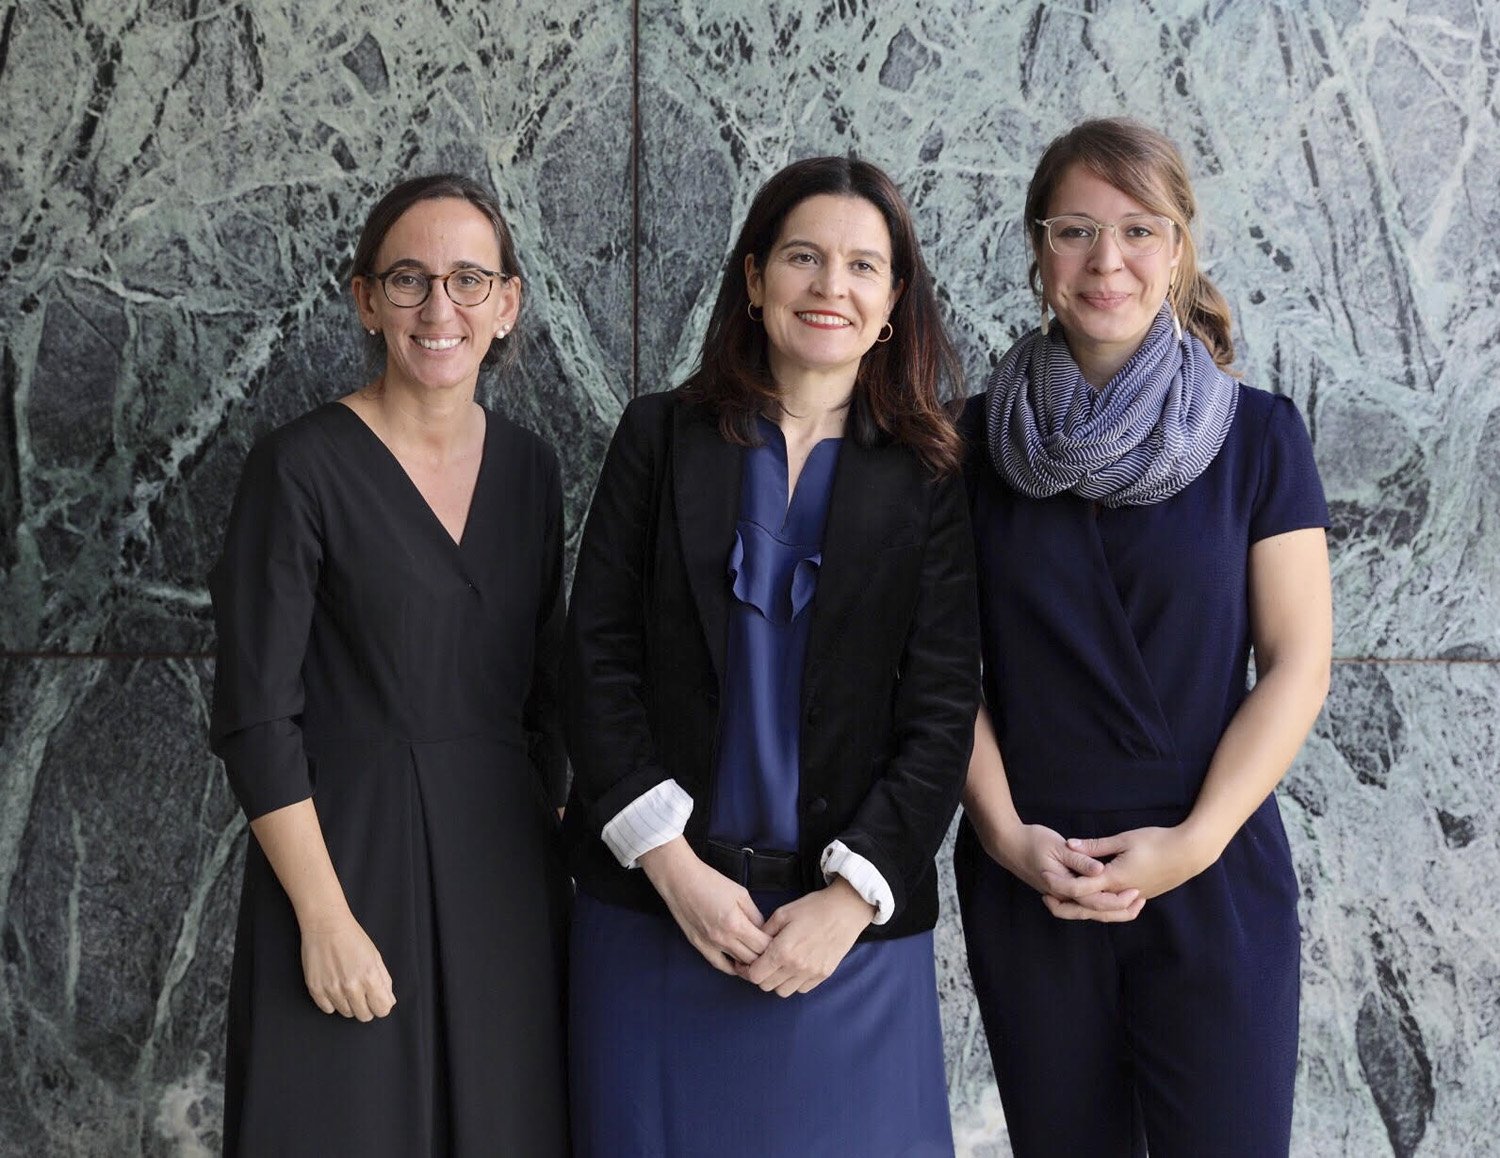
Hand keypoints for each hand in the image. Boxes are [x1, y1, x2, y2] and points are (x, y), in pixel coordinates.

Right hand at [299, 913, 396, 1020]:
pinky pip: (328, 1009)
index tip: (379, 1001)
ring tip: (348, 986)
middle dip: (367, 1008)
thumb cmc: (352, 938)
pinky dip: (333, 1003)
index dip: (382, 1006)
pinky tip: (335, 988)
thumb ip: (384, 981)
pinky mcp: (315, 989)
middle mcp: (351, 986)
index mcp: (369, 976)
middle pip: (364, 1015)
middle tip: (364, 995)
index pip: (382, 1009)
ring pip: (346, 1013)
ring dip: (350, 1004)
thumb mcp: (375, 956)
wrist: (326, 926)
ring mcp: (332, 989)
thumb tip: (389, 1001)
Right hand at [640, 838, 770, 974]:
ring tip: (760, 959)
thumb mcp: (740, 894)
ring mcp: (710, 945)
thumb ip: (755, 915)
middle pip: (752, 959)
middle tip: (773, 952)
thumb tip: (764, 930)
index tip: (781, 943)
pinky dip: (732, 968)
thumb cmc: (710, 882)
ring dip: (750, 963)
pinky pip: (720, 965)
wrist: (680, 881)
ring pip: (738, 965)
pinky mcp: (700, 946)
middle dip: (765, 957)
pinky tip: (740, 965)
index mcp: (736, 924)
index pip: (763, 946)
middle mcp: (723, 939)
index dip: (775, 947)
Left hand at [737, 878, 874, 996]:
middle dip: (760, 975)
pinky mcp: (823, 975)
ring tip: (779, 965)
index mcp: (783, 951)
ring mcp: (811, 973)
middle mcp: (796, 967)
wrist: (845, 910)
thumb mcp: (783, 913)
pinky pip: (801, 989)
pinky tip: (795, 967)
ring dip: (777, 981)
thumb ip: (765, 931)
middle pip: (766, 986)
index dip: (746, 970)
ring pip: (783, 991)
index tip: (746, 963)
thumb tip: (754, 943)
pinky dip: (794, 982)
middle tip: (761, 962)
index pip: (755, 975)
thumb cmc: (814, 908)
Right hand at [985, 820, 1143, 921]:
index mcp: (1063, 886)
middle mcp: (1061, 896)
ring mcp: (1058, 895)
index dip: (1117, 899)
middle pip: (1093, 912)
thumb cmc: (1031, 841)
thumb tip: (1101, 870)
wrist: (1006, 844)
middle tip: (1138, 901)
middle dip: (1118, 910)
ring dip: (1109, 910)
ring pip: (1087, 911)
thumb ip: (1080, 860)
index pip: (1094, 901)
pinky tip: (1108, 894)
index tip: (1135, 891)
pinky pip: (1080, 904)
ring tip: (1129, 903)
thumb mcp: (1057, 846)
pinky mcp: (1058, 890)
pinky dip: (1096, 904)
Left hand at [1055, 825, 1216, 905]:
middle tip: (1046, 897)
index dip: (1060, 884)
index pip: (1080, 888)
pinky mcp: (1142, 896)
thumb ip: (1096, 846)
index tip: (1044, 876)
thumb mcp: (1124, 839)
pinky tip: (1092, 899)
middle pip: (1088, 908)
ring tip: (1064, 899)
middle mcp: (1123, 893)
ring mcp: (1134, 897)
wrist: (1190, 853)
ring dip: (1082, 908)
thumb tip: (1070, 845)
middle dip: (1065, 905)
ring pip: (1103, 912)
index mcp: (1116, 879)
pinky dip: (1101, 907)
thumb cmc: (1158, 841)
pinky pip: (1116, 909)